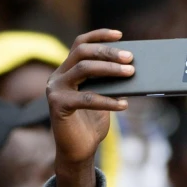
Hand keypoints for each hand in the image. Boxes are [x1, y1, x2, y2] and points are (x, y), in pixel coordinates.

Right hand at [46, 30, 132, 186]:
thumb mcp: (103, 95)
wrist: (78, 151)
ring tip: (130, 73)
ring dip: (109, 69)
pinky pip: (86, 98)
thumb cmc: (92, 122)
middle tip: (130, 58)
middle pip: (82, 52)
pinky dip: (107, 100)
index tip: (120, 35)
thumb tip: (132, 66)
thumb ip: (109, 81)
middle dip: (108, 52)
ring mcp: (55, 90)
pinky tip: (124, 104)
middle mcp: (57, 76)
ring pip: (83, 69)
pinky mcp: (58, 106)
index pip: (80, 44)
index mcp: (66, 70)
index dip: (99, 36)